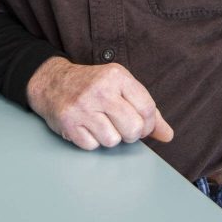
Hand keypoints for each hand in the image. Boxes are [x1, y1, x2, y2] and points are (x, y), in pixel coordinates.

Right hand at [26, 57, 173, 150]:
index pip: (147, 108)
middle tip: (121, 126)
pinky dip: (92, 141)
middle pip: (133, 128)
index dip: (149, 124)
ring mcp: (83, 107)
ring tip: (102, 124)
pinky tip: (87, 127)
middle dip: (131, 134)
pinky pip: (93, 146)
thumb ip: (147, 109)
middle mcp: (100, 90)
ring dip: (110, 137)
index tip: (142, 125)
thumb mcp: (121, 86)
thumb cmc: (93, 86)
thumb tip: (167, 135)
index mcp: (117, 76)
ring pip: (113, 141)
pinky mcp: (69, 123)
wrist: (54, 83)